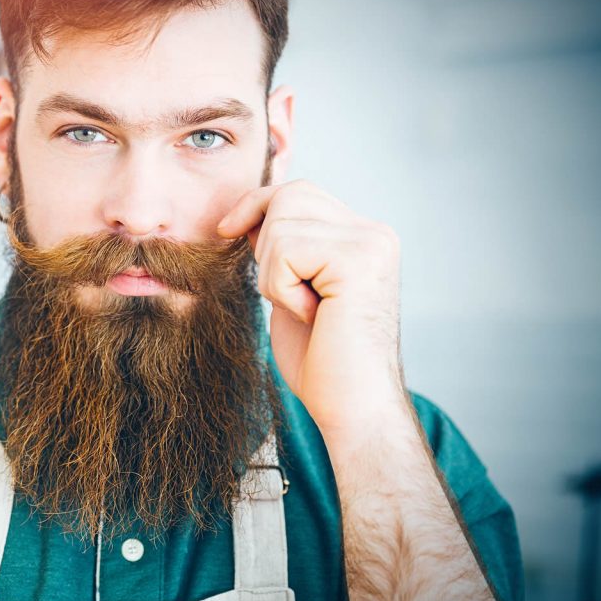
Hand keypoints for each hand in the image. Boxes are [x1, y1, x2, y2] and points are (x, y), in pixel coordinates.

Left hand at [217, 180, 405, 440]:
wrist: (351, 407)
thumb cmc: (321, 360)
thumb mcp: (293, 289)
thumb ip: (284, 248)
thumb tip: (251, 212)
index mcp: (363, 237)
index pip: (298, 192)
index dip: (256, 206)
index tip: (226, 229)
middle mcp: (374, 233)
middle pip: (288, 196)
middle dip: (265, 246)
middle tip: (284, 295)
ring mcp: (371, 244)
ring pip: (281, 224)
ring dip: (272, 274)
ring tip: (303, 309)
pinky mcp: (358, 261)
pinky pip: (287, 251)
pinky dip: (280, 287)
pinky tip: (310, 315)